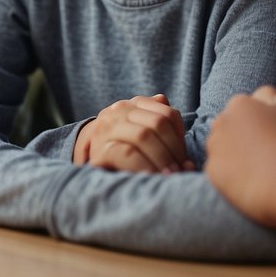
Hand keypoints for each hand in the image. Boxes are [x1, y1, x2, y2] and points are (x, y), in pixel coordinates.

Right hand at [73, 94, 192, 172]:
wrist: (90, 160)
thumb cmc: (122, 146)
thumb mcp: (138, 128)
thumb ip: (155, 117)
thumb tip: (164, 99)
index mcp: (132, 104)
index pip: (167, 113)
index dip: (181, 135)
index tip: (184, 155)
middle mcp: (118, 111)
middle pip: (157, 123)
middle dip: (174, 149)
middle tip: (182, 170)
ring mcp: (107, 128)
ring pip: (143, 135)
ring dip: (162, 159)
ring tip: (171, 175)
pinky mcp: (101, 149)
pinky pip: (128, 153)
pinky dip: (145, 165)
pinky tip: (152, 176)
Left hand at [205, 86, 275, 228]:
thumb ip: (270, 96)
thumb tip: (261, 93)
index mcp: (239, 104)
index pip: (243, 110)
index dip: (258, 123)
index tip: (271, 136)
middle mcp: (221, 121)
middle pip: (228, 128)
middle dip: (241, 137)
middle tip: (264, 153)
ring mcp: (214, 146)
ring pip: (221, 149)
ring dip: (233, 156)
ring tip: (258, 168)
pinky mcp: (212, 170)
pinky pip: (220, 172)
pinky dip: (231, 177)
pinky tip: (250, 181)